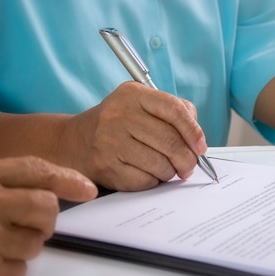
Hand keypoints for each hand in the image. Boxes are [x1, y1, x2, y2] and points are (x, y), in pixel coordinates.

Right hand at [57, 82, 207, 190]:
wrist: (74, 141)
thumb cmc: (117, 124)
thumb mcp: (140, 105)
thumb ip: (172, 112)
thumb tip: (197, 139)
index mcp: (132, 94)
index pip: (174, 109)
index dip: (193, 130)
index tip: (201, 147)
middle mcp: (119, 115)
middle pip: (170, 141)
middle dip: (187, 159)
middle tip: (189, 166)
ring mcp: (110, 141)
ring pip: (160, 164)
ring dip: (170, 171)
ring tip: (165, 168)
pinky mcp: (106, 166)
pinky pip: (145, 180)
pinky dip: (153, 181)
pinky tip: (146, 174)